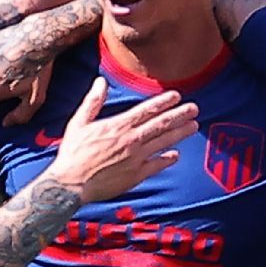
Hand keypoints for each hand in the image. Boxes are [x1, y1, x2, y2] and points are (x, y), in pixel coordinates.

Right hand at [47, 78, 198, 202]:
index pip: (146, 110)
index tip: (176, 96)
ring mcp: (136, 158)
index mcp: (118, 126)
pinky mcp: (135, 176)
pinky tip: (176, 155)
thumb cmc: (72, 153)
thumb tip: (100, 81)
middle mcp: (131, 140)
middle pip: (161, 124)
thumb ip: (93, 101)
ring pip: (163, 142)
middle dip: (179, 115)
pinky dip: (167, 159)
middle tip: (194, 108)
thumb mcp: (78, 122)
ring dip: (180, 133)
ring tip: (193, 125)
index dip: (163, 102)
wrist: (71, 184)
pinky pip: (156, 165)